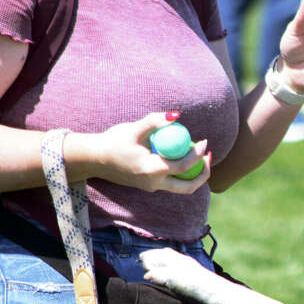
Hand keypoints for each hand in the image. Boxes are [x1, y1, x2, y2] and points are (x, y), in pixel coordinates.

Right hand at [66, 112, 210, 192]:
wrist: (93, 159)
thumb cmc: (113, 141)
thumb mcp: (133, 128)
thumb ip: (154, 121)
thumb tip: (176, 114)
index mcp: (151, 171)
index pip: (183, 166)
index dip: (198, 155)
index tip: (204, 142)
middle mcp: (153, 184)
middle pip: (189, 187)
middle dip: (204, 174)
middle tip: (209, 157)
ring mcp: (151, 187)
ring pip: (181, 188)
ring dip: (194, 175)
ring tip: (200, 157)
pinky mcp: (148, 186)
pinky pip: (171, 183)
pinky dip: (181, 173)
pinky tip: (183, 157)